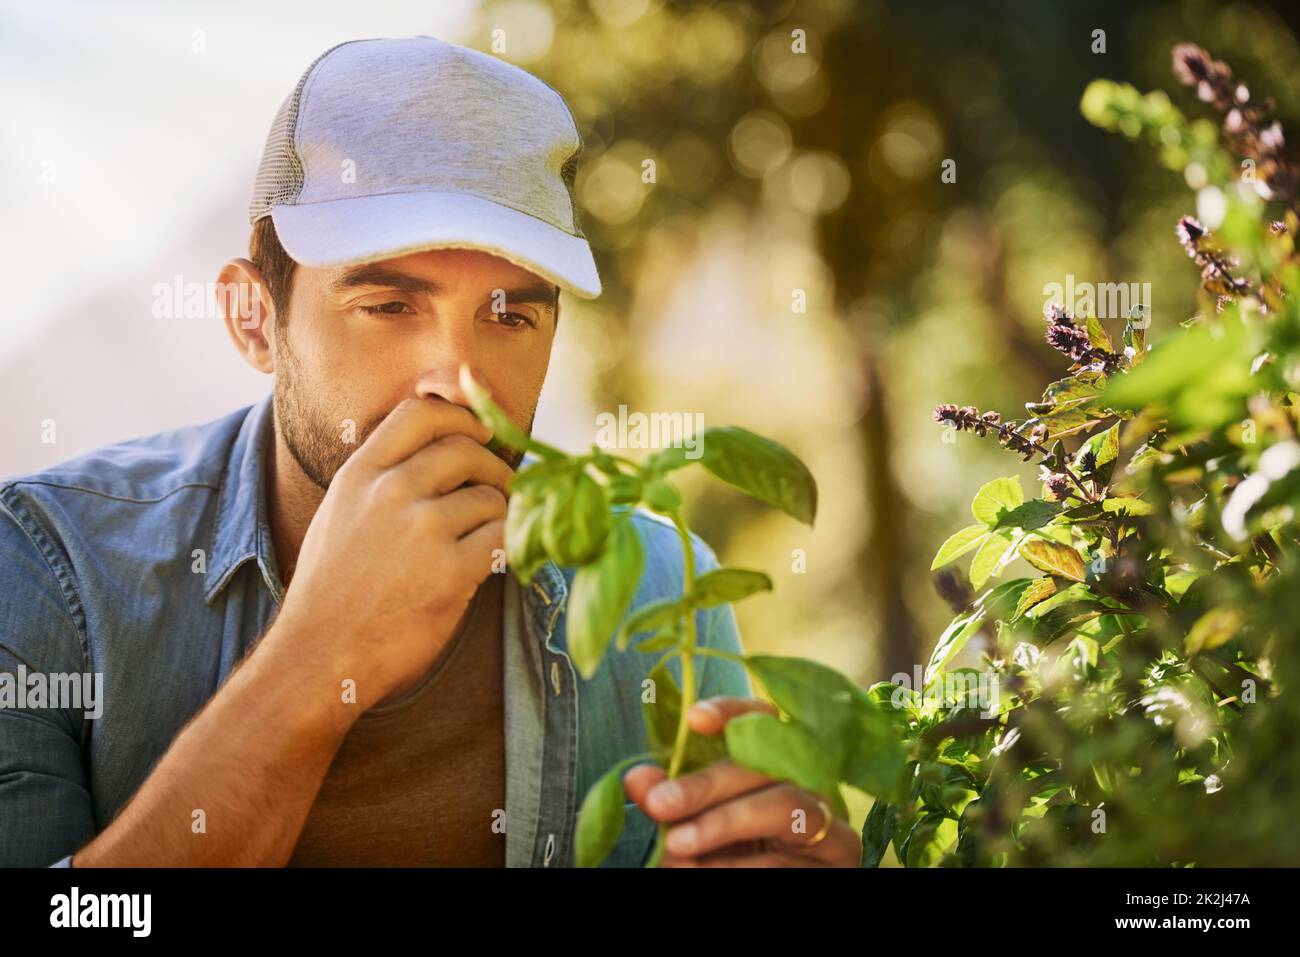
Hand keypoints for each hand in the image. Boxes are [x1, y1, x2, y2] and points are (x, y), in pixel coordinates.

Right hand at [272, 397, 513, 709]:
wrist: (319, 656)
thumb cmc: (332, 591)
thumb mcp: (340, 513)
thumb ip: (381, 478)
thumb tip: (443, 449)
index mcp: (360, 473)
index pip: (422, 413)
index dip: (462, 417)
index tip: (481, 433)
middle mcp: (390, 491)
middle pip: (466, 450)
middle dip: (493, 469)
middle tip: (500, 490)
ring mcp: (421, 529)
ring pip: (491, 498)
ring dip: (501, 516)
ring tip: (488, 537)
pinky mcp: (451, 570)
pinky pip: (503, 537)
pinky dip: (508, 546)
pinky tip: (495, 559)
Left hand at [622, 697, 862, 866]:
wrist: (764, 882)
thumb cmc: (732, 850)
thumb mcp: (699, 820)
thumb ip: (673, 799)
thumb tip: (636, 780)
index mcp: (778, 759)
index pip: (765, 717)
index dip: (732, 712)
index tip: (694, 719)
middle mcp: (812, 779)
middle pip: (767, 763)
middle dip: (707, 783)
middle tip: (659, 803)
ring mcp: (831, 818)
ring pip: (783, 807)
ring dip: (723, 824)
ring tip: (676, 844)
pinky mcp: (840, 857)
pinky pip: (788, 857)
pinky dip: (741, 864)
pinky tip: (704, 870)